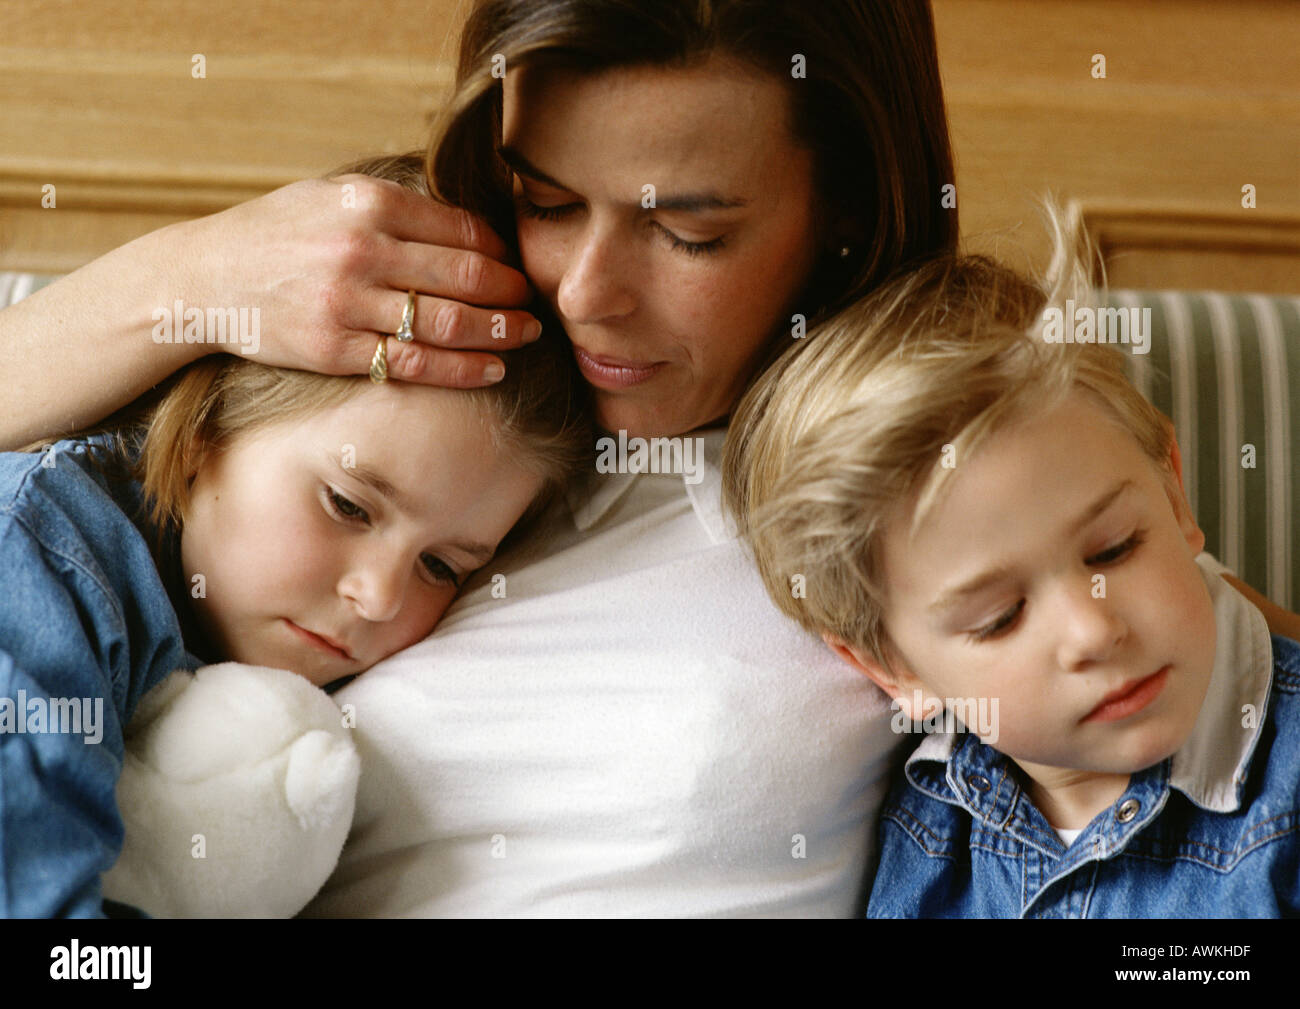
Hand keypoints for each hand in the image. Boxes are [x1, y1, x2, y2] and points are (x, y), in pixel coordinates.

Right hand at [180, 173, 539, 385]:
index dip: (501, 252)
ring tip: (526, 335)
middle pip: (464, 276)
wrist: (203, 280)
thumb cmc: (276, 235)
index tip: (519, 266)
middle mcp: (361, 250)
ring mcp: (347, 302)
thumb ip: (395, 208)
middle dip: (512, 293)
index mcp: (367, 203)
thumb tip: (470, 228)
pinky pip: (414, 364)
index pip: (460, 229)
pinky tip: (493, 370)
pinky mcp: (335, 349)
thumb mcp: (330, 197)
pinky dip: (462, 370)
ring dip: (499, 332)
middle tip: (536, 304)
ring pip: (447, 323)